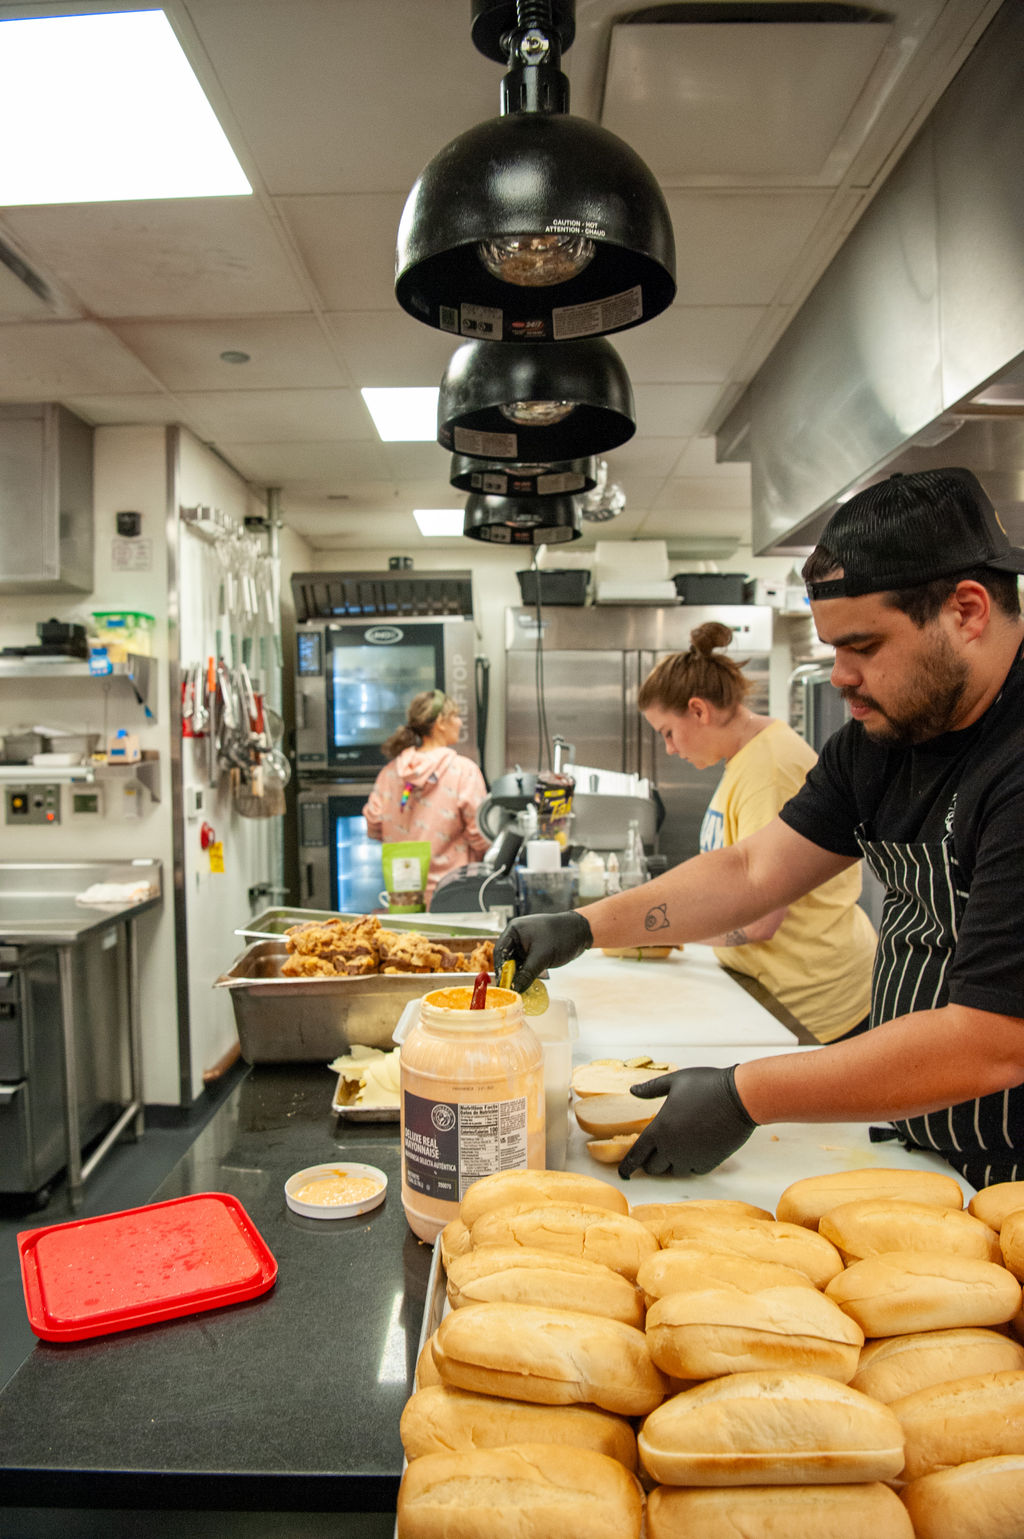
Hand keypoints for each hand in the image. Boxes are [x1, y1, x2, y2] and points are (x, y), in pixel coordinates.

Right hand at [493, 911, 592, 992]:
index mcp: (514, 931)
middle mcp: (517, 937)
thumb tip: (515, 989)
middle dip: (509, 974)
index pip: (499, 951)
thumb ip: (526, 974)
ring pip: (516, 963)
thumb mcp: (541, 957)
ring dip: (518, 976)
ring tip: (519, 989)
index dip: (500, 968)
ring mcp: (526, 944)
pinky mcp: (534, 951)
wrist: (581, 932)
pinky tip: (527, 984)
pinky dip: (525, 974)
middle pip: (506, 958)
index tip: (503, 984)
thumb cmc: (561, 937)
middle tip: (510, 990)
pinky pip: (525, 964)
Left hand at [618, 1065, 756, 1178]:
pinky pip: (692, 1171)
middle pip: (653, 1167)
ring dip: (669, 1164)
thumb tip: (633, 1091)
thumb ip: (651, 1088)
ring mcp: (691, 1158)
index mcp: (660, 1129)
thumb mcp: (675, 1081)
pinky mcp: (709, 1162)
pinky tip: (692, 1152)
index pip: (637, 1154)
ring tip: (673, 1150)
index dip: (627, 1165)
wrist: (739, 1098)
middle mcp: (672, 1148)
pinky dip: (689, 1165)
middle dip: (650, 1162)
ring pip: (672, 1171)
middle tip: (652, 1154)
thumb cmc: (707, 1085)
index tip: (623, 1172)